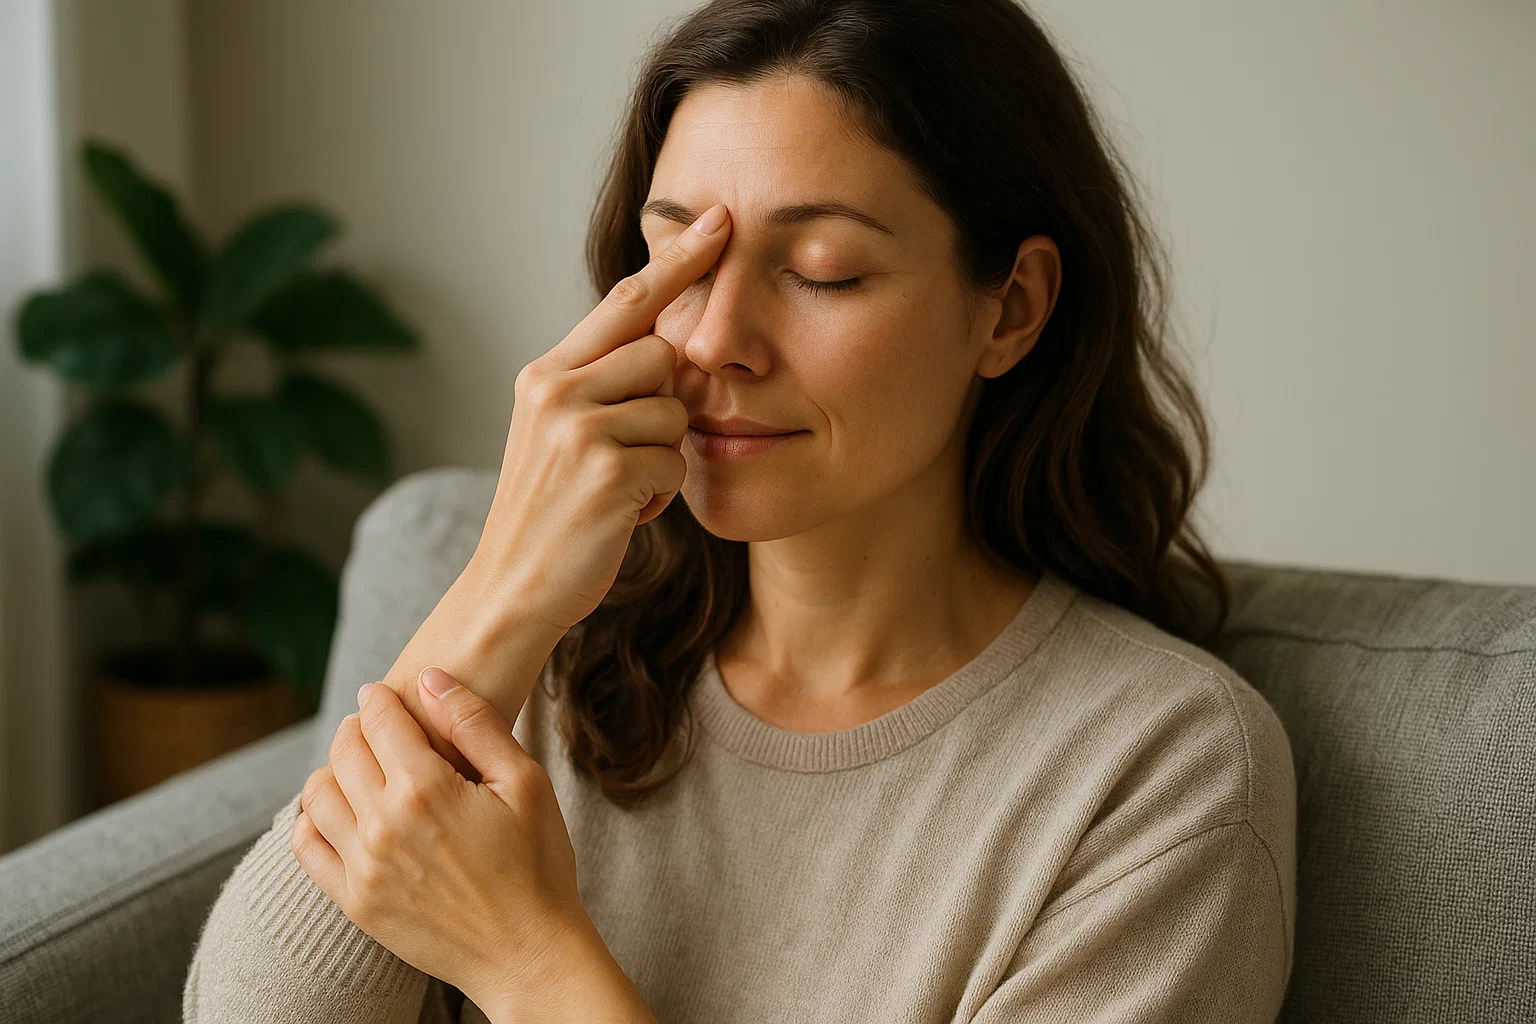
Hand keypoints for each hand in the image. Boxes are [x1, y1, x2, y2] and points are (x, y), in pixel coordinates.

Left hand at [292, 668, 649, 1019]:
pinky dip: (314, 817)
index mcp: (426, 789)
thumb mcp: (525, 782)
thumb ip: (475, 724)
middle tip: (380, 729)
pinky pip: (307, 845)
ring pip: (317, 792)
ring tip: (363, 769)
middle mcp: (383, 824)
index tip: (385, 694)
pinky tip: (343, 812)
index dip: (381, 698)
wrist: (527, 953)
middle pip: (344, 749)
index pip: (380, 719)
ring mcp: (362, 866)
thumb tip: (430, 678)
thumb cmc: (538, 865)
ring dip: (335, 769)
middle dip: (359, 728)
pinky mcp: (355, 901)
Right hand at [473, 202, 731, 631]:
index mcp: (545, 373)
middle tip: (628, 452)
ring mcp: (577, 428)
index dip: (679, 260)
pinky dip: (661, 494)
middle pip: (665, 355)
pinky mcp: (604, 470)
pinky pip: (675, 461)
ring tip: (620, 488)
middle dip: (667, 404)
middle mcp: (555, 388)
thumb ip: (604, 386)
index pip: (626, 300)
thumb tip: (672, 350)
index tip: (720, 220)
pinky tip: (623, 515)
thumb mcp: (563, 436)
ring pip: (675, 410)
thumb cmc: (552, 515)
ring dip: (663, 456)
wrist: (512, 589)